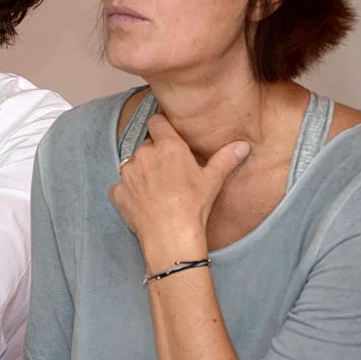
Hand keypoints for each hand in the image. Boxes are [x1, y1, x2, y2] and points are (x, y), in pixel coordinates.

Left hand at [109, 114, 249, 250]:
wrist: (171, 238)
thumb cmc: (193, 207)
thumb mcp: (212, 181)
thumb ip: (226, 158)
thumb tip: (243, 145)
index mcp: (168, 146)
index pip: (156, 121)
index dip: (161, 126)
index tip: (167, 135)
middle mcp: (144, 154)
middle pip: (147, 145)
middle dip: (155, 155)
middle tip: (169, 173)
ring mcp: (128, 173)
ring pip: (133, 165)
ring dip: (141, 172)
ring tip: (157, 190)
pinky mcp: (117, 192)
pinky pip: (122, 186)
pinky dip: (130, 192)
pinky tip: (144, 203)